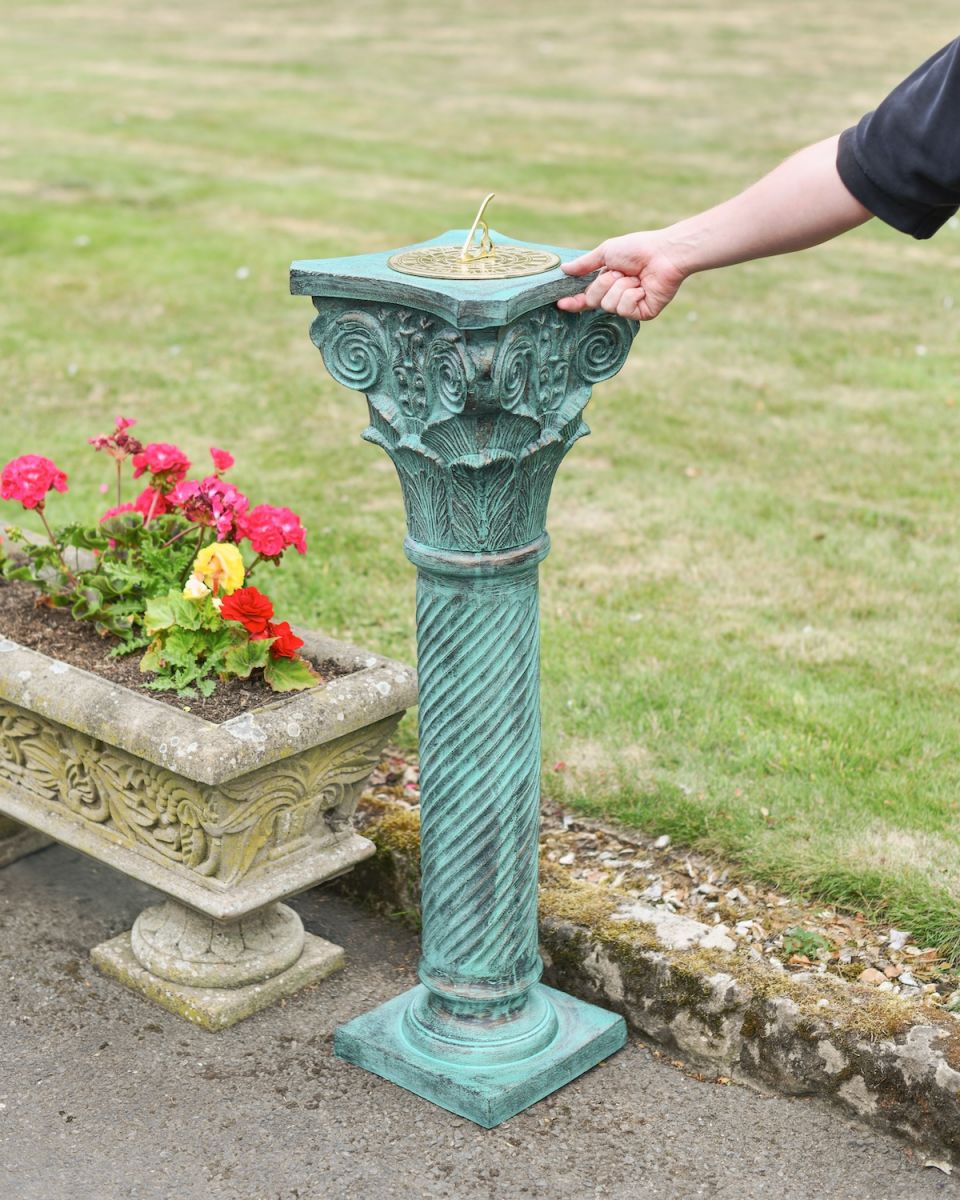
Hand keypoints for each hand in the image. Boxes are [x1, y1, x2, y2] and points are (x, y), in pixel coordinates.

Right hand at [556, 232, 687, 320]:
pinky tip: (642, 287)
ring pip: (609, 306)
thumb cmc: (638, 249)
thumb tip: (564, 269)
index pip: (586, 297)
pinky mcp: (642, 313)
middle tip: (619, 272)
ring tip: (635, 277)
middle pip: (594, 300)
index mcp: (608, 283)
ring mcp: (630, 306)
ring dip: (620, 287)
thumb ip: (585, 264)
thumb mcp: (606, 252)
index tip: (561, 303)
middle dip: (603, 284)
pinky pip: (624, 310)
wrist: (663, 253)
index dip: (574, 301)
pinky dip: (631, 295)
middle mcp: (617, 296)